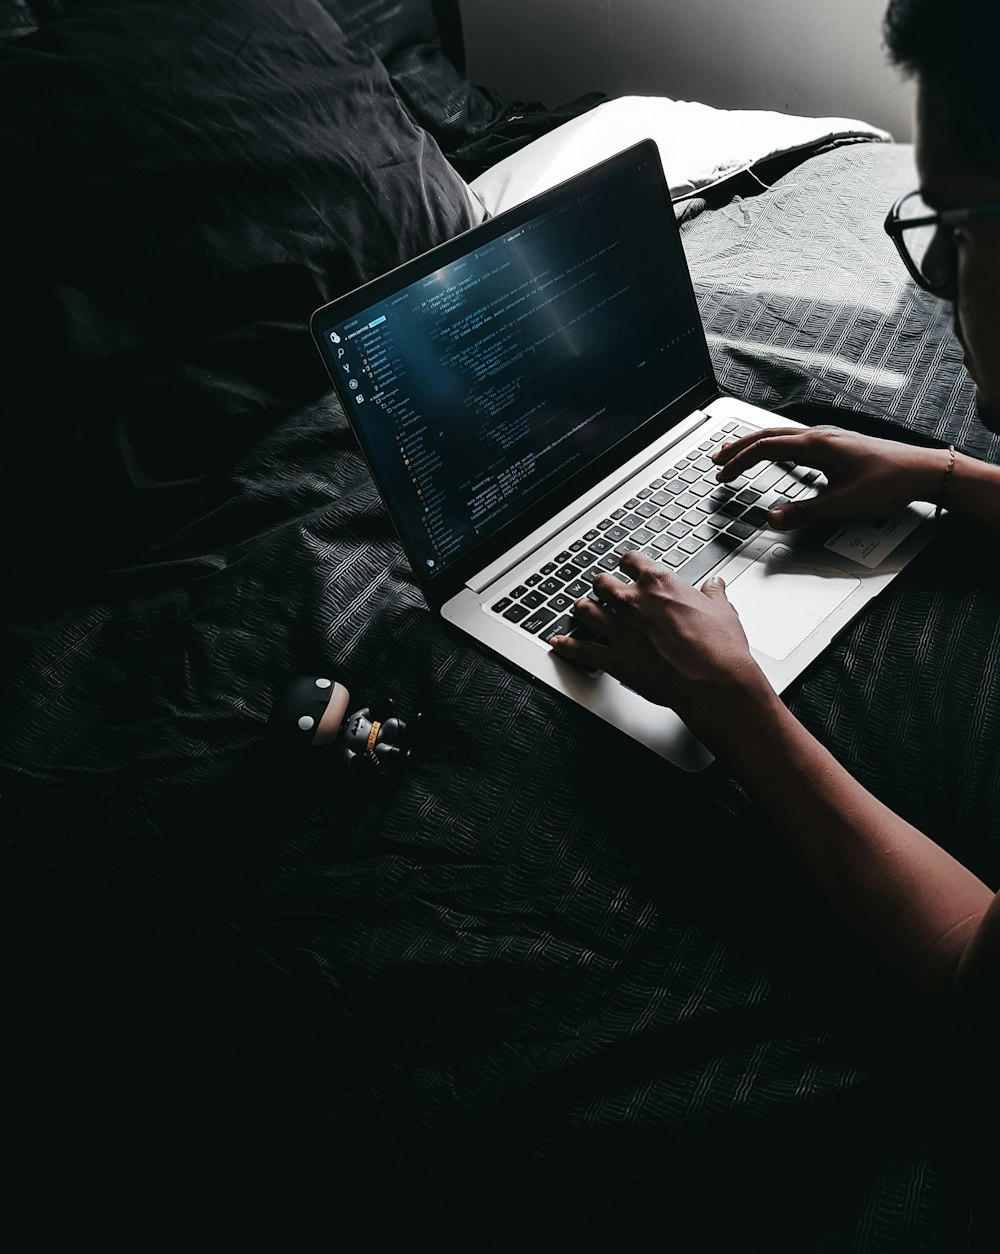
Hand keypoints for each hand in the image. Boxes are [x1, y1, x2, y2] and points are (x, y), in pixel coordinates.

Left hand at [548, 552, 770, 738]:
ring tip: (582, 608)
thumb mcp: (722, 611)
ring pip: (586, 610)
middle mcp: (633, 603)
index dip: (627, 563)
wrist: (713, 682)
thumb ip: (713, 594)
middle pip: (602, 583)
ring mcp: (620, 630)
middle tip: (604, 589)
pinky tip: (559, 644)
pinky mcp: (614, 658)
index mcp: (659, 584)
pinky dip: (567, 647)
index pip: (630, 561)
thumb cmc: (720, 648)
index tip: (626, 566)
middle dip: (602, 585)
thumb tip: (715, 585)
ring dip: (583, 608)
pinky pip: (582, 650)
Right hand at [713, 424, 947, 529]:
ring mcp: (829, 437)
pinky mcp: (838, 443)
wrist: (922, 470)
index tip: (722, 475)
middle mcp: (819, 436)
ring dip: (756, 444)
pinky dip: (775, 445)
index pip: (764, 448)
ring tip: (738, 454)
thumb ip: (802, 513)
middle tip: (716, 459)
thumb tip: (770, 519)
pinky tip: (777, 454)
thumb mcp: (841, 505)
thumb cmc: (887, 483)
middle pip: (768, 435)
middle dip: (738, 447)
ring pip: (782, 434)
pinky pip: (796, 438)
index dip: (739, 462)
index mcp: (815, 446)